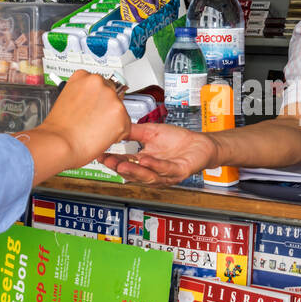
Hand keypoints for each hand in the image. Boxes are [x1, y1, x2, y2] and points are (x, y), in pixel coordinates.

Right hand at [24, 71, 129, 179]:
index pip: (99, 82)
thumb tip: (93, 102)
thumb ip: (83, 95)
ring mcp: (111, 97)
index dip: (97, 98)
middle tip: (94, 120)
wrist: (60, 144)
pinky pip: (125, 125)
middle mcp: (98, 82)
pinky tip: (101, 136)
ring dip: (112, 120)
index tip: (93, 106)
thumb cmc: (59, 128)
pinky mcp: (121, 114)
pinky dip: (118, 133)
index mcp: (83, 76)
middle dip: (106, 107)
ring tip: (94, 130)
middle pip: (112, 93)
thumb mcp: (66, 99)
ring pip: (120, 109)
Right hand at [100, 121, 216, 184]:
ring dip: (134, 171)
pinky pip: (166, 169)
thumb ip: (133, 132)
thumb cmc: (178, 140)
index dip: (112, 160)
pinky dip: (155, 165)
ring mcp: (166, 174)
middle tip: (107, 162)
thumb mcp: (150, 132)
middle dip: (120, 168)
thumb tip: (115, 126)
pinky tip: (145, 160)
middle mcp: (154, 172)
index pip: (125, 163)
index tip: (99, 155)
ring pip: (148, 175)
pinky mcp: (179, 172)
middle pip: (134, 173)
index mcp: (145, 163)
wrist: (201, 143)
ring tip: (121, 164)